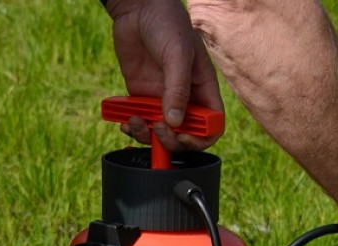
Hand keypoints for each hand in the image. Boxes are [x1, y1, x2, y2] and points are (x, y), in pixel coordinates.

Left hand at [105, 0, 224, 151]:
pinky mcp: (141, 96)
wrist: (138, 8)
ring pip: (160, 132)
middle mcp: (184, 97)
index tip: (184, 136)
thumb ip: (177, 89)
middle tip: (158, 129)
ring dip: (148, 136)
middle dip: (171, 139)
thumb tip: (175, 122)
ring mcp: (162, 98)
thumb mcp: (177, 54)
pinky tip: (125, 121)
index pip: (212, 123)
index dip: (201, 137)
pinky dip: (133, 127)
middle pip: (185, 134)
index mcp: (202, 87)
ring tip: (135, 123)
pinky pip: (141, 121)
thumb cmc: (167, 23)